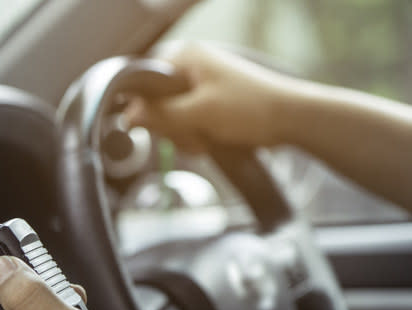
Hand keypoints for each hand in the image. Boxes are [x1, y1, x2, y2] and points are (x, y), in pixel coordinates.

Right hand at [128, 42, 297, 152]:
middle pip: (155, 103)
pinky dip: (194, 137)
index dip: (145, 107)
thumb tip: (128, 116)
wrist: (292, 119)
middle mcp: (190, 67)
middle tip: (193, 134)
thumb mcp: (201, 113)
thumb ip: (162, 115)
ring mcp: (199, 86)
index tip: (154, 126)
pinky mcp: (207, 104)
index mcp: (186, 57)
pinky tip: (209, 142)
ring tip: (206, 139)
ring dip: (184, 135)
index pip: (144, 81)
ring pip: (169, 118)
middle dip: (171, 126)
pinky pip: (185, 123)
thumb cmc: (251, 108)